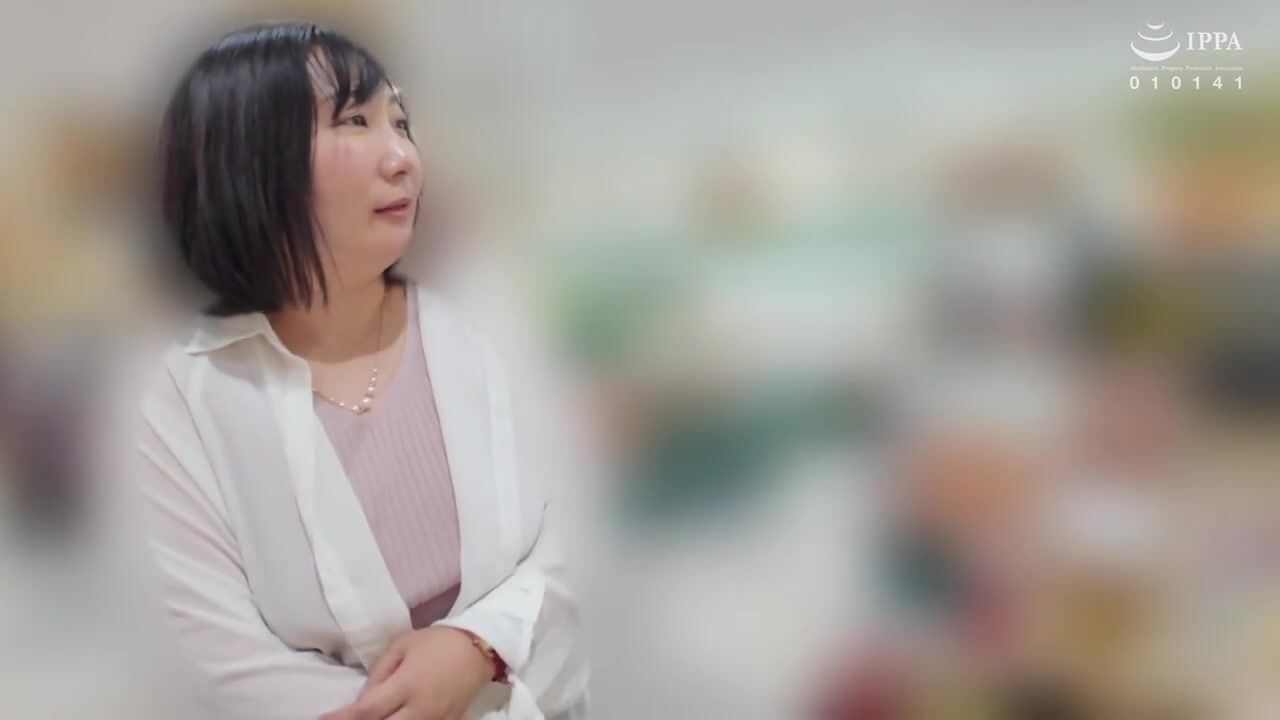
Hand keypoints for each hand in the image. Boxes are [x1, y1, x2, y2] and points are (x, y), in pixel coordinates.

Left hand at [321, 626, 493, 719]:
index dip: (341, 718)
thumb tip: (362, 699)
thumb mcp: (403, 645)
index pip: (366, 711)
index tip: (322, 719)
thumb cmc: (437, 641)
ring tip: (370, 719)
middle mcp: (419, 708)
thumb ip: (379, 673)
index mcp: (405, 685)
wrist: (479, 648)